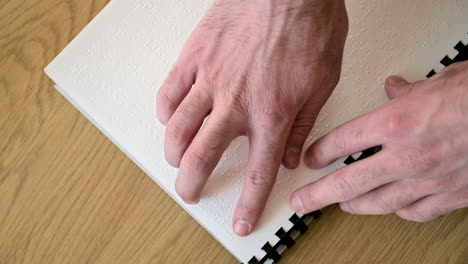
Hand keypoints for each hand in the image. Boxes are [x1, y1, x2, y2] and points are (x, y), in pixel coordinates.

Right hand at [157, 0, 347, 235]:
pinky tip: (170, 118)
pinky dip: (166, 111)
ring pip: (179, 128)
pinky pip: (170, 91)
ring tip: (177, 160)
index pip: (257, 173)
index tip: (241, 222)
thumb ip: (303, 125)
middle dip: (192, 183)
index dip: (248, 204)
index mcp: (272, 113)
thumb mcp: (323, 82)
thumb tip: (290, 157)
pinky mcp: (195, 55)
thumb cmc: (310, 25)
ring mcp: (210, 78)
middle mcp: (236, 102)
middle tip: (190, 192)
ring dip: (174, 152)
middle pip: (203, 157)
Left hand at [291, 61, 467, 221]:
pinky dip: (399, 210)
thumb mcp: (441, 80)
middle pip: (348, 182)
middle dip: (318, 194)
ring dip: (354, 205)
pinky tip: (391, 208)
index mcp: (397, 121)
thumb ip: (410, 90)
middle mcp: (408, 154)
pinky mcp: (452, 195)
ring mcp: (429, 179)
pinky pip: (416, 212)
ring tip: (341, 205)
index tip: (310, 160)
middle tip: (302, 202)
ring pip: (378, 203)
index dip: (319, 154)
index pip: (341, 142)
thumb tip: (395, 87)